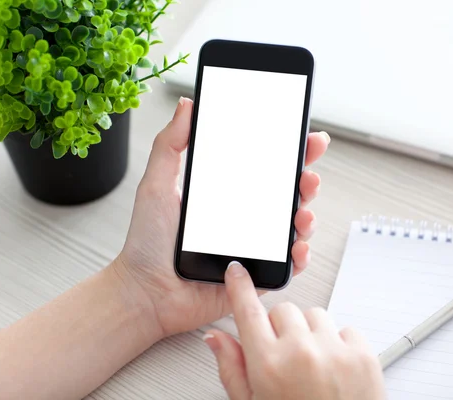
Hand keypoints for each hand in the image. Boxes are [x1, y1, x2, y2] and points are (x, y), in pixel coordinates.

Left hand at [113, 97, 329, 336]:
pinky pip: (287, 265)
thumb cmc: (147, 242)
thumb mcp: (156, 184)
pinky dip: (299, 256)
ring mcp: (254, 246)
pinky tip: (297, 246)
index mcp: (227, 194)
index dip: (290, 152)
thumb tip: (188, 105)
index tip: (306, 137)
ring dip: (307, 216)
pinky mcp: (256, 275)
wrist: (145, 291)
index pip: (265, 167)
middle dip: (306, 181)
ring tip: (302, 212)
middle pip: (288, 194)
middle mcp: (245, 217)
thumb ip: (171, 144)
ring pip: (293, 227)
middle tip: (308, 174)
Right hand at [202, 262, 385, 399]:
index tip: (238, 272)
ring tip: (313, 365)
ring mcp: (335, 351)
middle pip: (284, 310)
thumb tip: (216, 337)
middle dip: (280, 327)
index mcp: (268, 365)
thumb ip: (232, 368)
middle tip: (285, 355)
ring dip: (311, 332)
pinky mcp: (363, 354)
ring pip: (315, 314)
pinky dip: (339, 344)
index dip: (240, 287)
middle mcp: (301, 352)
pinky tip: (334, 369)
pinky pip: (346, 328)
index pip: (247, 310)